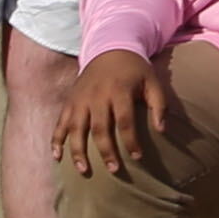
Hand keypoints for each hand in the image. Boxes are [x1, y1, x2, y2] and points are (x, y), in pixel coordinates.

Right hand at [56, 51, 165, 177]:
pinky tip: (56, 157)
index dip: (131, 141)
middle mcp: (97, 96)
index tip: (138, 157)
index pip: (125, 121)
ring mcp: (80, 99)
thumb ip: (159, 104)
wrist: (110, 48)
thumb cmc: (135, 70)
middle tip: (114, 170)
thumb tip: (162, 130)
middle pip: (99, 128)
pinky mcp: (69, 101)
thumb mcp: (152, 81)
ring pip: (76, 129)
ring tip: (83, 170)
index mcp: (119, 91)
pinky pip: (60, 123)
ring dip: (78, 151)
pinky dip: (56, 140)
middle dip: (106, 151)